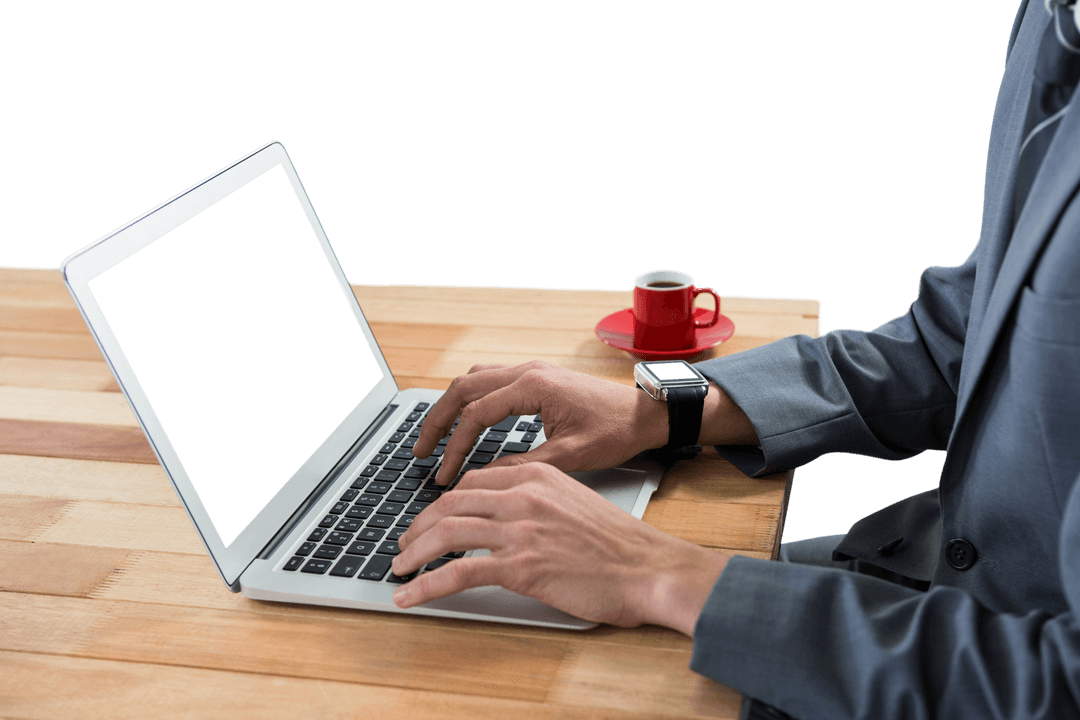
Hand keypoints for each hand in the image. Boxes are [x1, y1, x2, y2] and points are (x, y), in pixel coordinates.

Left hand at [391, 462, 729, 634]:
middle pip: (450, 503)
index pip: (473, 481)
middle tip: (404, 544)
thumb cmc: (619, 543)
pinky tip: (410, 595)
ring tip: (399, 569)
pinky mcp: (520, 567)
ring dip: (413, 552)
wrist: (649, 567)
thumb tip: (505, 516)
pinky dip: (426, 584)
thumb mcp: (574, 501)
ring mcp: (520, 530)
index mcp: (536, 475)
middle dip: (418, 525)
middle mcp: (523, 496)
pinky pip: (458, 572)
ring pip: (446, 533)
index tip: (430, 518)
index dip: (442, 501)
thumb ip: (537, 500)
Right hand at [413, 361, 669, 484]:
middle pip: (463, 388)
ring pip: (473, 380)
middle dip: (436, 420)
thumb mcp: (570, 457)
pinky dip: (469, 401)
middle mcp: (527, 371)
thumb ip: (524, 466)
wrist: (646, 413)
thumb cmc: (616, 431)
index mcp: (533, 386)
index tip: (444, 475)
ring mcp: (531, 371)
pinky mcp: (537, 378)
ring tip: (434, 437)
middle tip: (420, 451)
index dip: (455, 447)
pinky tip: (465, 422)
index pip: (476, 414)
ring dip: (450, 406)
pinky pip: (490, 381)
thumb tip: (484, 479)